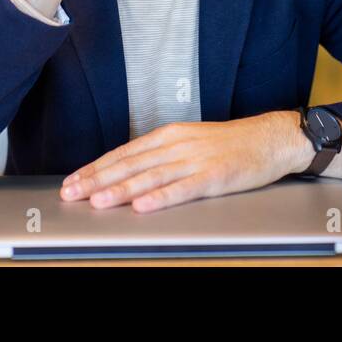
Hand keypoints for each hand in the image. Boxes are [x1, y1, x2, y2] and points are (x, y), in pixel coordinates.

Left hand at [58, 113, 308, 212]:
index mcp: (169, 135)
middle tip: (72, 194)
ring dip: (120, 190)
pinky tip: (142, 206)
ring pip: (150, 176)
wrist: (270, 138)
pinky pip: (182, 189)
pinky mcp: (213, 176)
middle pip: (130, 164)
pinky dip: (160, 198)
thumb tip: (129, 174)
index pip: (124, 153)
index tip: (73, 181)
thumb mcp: (190, 142)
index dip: (96, 168)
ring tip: (97, 201)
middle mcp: (177, 145)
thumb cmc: (231, 144)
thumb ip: (162, 157)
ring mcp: (195, 160)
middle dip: (97, 180)